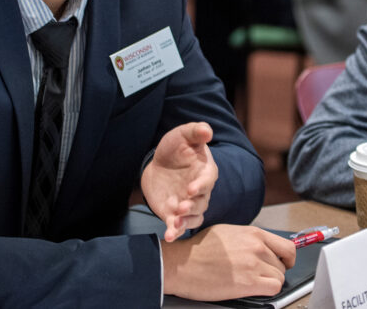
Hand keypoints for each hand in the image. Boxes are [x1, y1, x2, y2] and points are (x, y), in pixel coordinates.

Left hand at [141, 122, 217, 241]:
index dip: (201, 186)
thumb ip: (195, 131)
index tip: (191, 189)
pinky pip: (179, 227)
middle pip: (201, 202)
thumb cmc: (175, 148)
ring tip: (175, 223)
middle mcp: (200, 191)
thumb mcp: (182, 135)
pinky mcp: (175, 215)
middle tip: (181, 207)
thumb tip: (207, 130)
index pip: (208, 180)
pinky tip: (168, 236)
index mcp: (205, 171)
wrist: (158, 165)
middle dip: (192, 206)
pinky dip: (175, 232)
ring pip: (194, 217)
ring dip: (186, 221)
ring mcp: (188, 204)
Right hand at [162, 225, 296, 300]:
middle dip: (274, 272)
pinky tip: (255, 289)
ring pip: (279, 277)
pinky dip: (268, 291)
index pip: (287, 247)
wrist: (182, 263)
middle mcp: (257, 247)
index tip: (283, 264)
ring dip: (269, 282)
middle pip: (283, 265)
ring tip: (252, 283)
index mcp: (253, 233)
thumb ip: (249, 239)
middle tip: (260, 276)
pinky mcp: (248, 283)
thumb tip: (263, 248)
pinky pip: (274, 289)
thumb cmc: (198, 249)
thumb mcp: (228, 233)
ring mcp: (254, 264)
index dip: (287, 259)